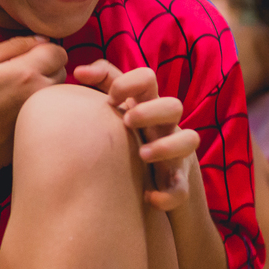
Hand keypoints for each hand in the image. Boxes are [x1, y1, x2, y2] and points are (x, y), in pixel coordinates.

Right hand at [0, 36, 67, 173]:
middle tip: (23, 75)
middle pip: (62, 69)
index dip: (45, 50)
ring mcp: (47, 113)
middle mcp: (42, 92)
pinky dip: (47, 104)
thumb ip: (13, 45)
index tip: (29, 56)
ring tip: (23, 92)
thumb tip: (41, 39)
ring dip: (48, 85)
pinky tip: (26, 109)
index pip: (58, 51)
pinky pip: (57, 108)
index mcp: (26, 72)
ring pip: (61, 89)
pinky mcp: (47, 128)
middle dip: (48, 67)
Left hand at [75, 60, 200, 210]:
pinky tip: (150, 197)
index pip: (148, 78)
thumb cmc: (128, 136)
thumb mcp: (116, 108)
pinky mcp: (178, 183)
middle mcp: (165, 126)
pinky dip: (169, 194)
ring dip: (166, 146)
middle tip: (127, 121)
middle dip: (151, 111)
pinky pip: (182, 188)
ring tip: (141, 155)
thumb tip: (79, 71)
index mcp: (148, 105)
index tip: (110, 99)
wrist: (151, 180)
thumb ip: (101, 83)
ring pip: (189, 140)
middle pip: (173, 105)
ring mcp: (175, 154)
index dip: (130, 83)